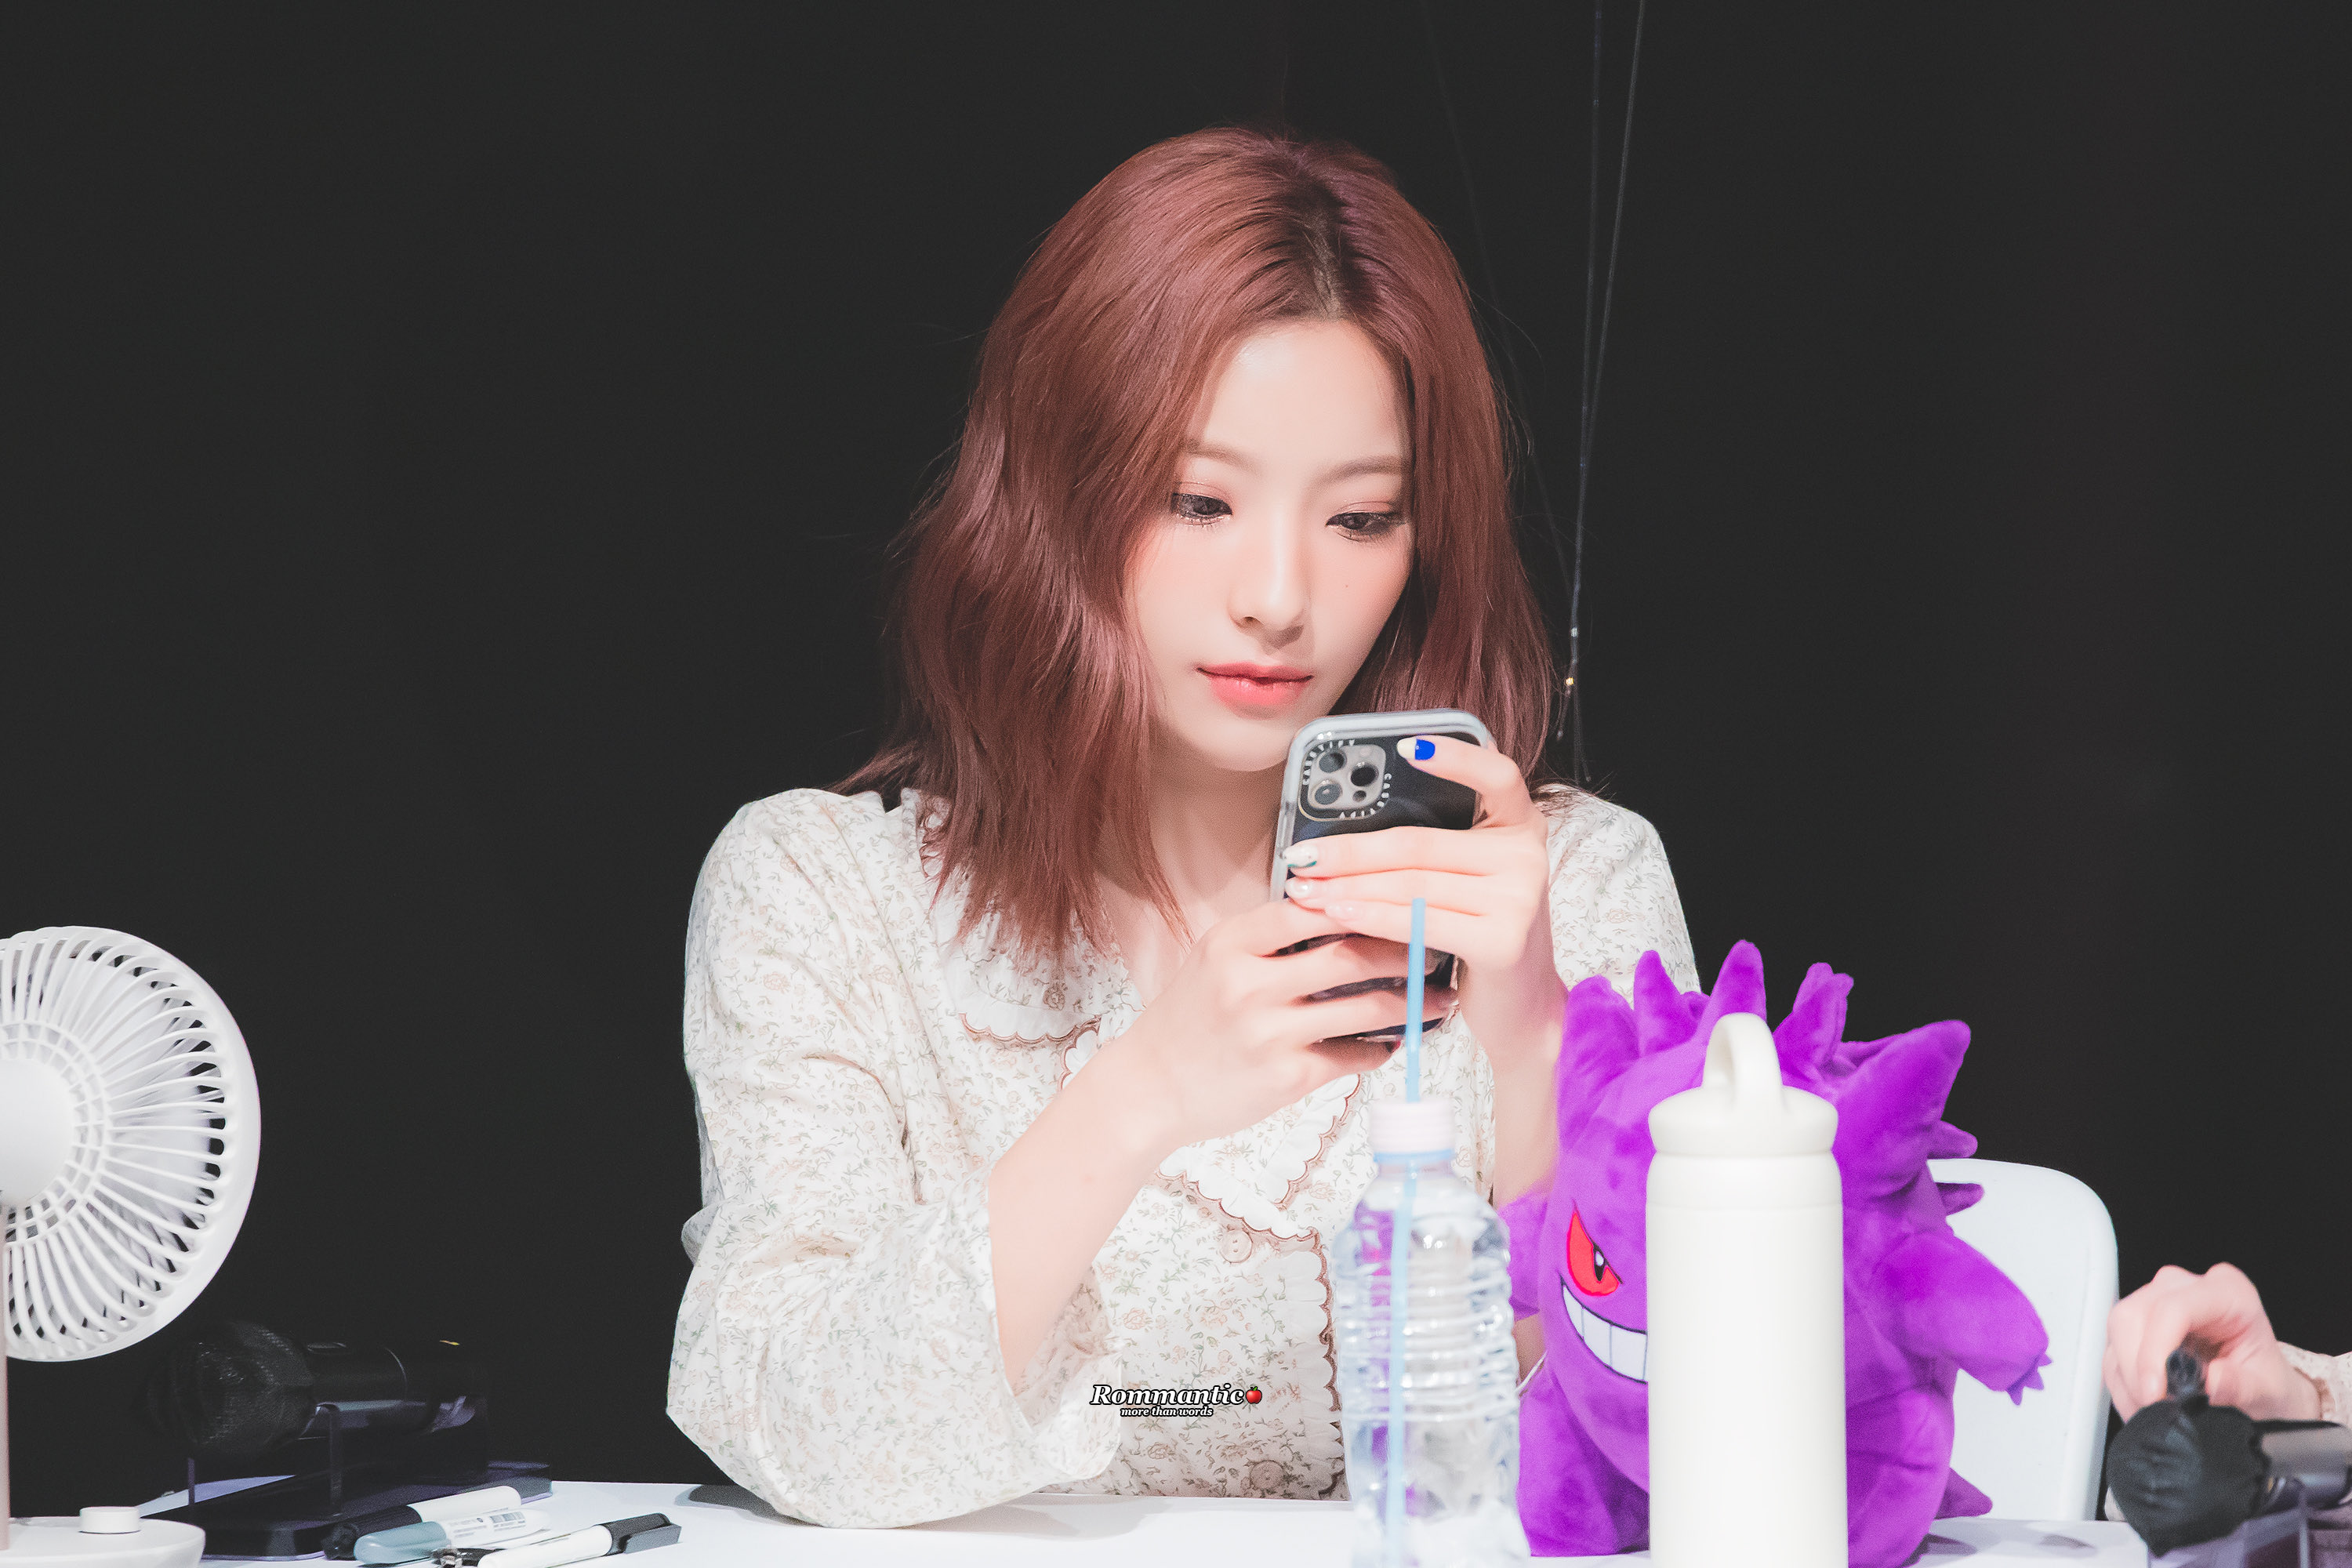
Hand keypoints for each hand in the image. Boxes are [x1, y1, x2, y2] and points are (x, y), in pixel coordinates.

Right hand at [1105, 897, 1456, 1154]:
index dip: (1366, 900)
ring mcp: (1269, 1032)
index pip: (1313, 906)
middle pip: (1351, 954)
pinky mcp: (1286, 1077)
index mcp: (1231, 942)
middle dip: (1406, 949)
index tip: (1404, 898)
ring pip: (1366, 1006)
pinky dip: (1382, 1046)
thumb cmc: (1189, 1019)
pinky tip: (1398, 1040)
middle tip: (1440, 945)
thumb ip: (1270, 936)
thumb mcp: (1214, 959)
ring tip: (1440, 998)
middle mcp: (1249, 983)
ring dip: (1414, 1003)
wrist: (1148, 1088)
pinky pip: (1354, 1055)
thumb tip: (1345, 909)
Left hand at [1276, 734, 1560, 1071]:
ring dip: (1347, 887)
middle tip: (1301, 855)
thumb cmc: (1482, 936)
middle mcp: (1527, 855)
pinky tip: (1336, 913)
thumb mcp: (1471, 882)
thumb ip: (1436, 851)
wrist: (1523, 1008)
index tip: (1405, 746)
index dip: (1453, 757)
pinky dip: (1369, 917)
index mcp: (1521, 827)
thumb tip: (1345, 834)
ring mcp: (1519, 897)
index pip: (1496, 775)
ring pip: (1411, 883)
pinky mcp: (1502, 939)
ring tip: (1305, 888)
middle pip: (1419, 843)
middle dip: (1350, 852)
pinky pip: (1418, 921)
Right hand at [2104, 1263, 2320, 1420]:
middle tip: (2154, 1408)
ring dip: (2128, 1376)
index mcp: (2229, 1293)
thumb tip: (2213, 1380)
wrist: (2260, 1389)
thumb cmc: (2266, 1383)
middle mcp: (2188, 1287)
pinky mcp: (2140, 1321)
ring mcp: (2159, 1299)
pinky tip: (2144, 1401)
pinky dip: (2123, 1380)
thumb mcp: (2269, 1392)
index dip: (2156, 1350)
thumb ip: (2244, 1386)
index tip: (2154, 1393)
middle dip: (2137, 1367)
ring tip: (2152, 1411)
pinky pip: (2115, 1346)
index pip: (2174, 1308)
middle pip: (2136, 1314)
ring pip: (2119, 1328)